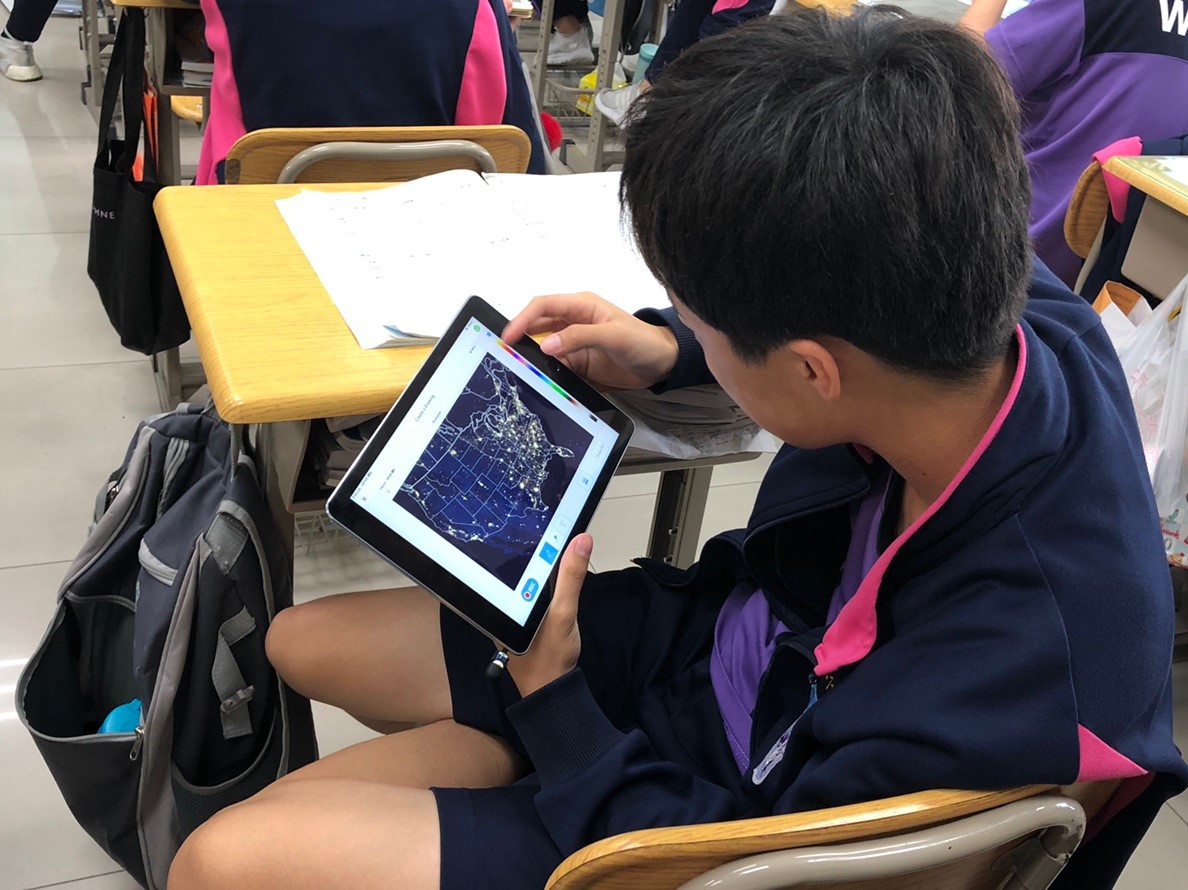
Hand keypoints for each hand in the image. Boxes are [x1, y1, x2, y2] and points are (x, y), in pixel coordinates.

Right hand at [503, 293, 678, 390]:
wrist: (663, 364)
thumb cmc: (645, 341)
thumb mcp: (614, 335)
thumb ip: (580, 337)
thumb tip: (548, 344)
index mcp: (581, 306)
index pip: (542, 306)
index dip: (522, 318)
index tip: (509, 335)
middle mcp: (573, 323)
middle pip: (536, 327)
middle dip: (520, 338)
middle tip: (505, 354)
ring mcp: (574, 344)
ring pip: (542, 349)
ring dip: (532, 358)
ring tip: (518, 370)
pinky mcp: (578, 364)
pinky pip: (554, 367)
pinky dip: (544, 373)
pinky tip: (539, 381)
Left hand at [507, 534, 592, 696]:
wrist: (551, 691)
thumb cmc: (551, 658)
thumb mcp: (563, 613)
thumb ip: (571, 578)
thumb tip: (581, 540)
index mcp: (504, 598)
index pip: (512, 557)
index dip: (528, 536)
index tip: (547, 519)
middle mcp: (503, 602)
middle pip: (517, 564)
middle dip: (535, 544)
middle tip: (554, 524)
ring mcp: (513, 611)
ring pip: (525, 576)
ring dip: (540, 561)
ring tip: (557, 541)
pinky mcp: (524, 617)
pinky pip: (532, 588)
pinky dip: (544, 577)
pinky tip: (555, 571)